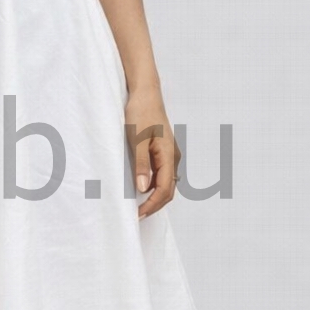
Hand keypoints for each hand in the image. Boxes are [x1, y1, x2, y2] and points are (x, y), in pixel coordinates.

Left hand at [123, 85, 182, 219]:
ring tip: (138, 206)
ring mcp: (169, 155)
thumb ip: (141, 163)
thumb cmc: (141, 112)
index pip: (164, 189)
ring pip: (165, 183)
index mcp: (168, 156)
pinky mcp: (163, 151)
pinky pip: (161, 174)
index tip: (139, 214)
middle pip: (168, 190)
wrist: (146, 94)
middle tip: (138, 215)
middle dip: (154, 205)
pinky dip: (153, 185)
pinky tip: (141, 188)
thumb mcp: (136, 138)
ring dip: (154, 197)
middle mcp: (173, 158)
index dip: (152, 205)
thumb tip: (143, 188)